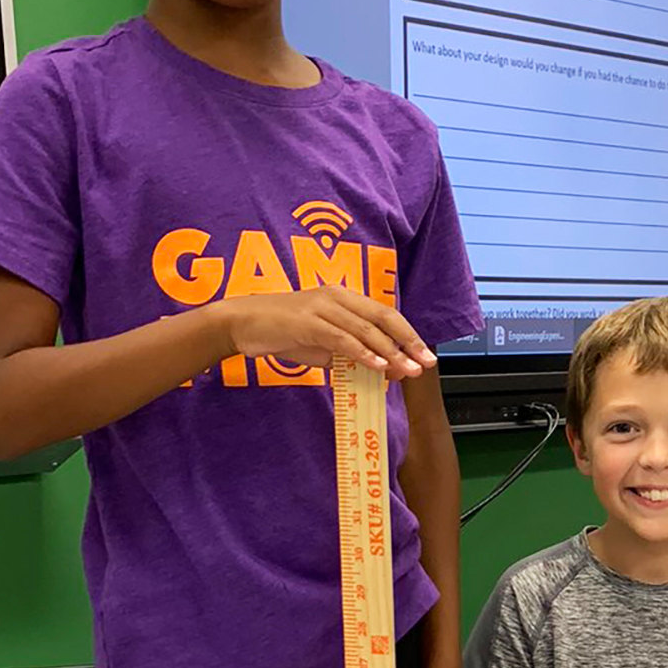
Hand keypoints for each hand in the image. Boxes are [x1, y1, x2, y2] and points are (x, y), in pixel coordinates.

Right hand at [213, 287, 435, 379]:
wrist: (240, 322)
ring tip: (407, 370)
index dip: (407, 335)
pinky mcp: (307, 322)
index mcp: (343, 298)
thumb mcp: (319, 343)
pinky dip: (362, 352)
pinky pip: (342, 338)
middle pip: (383, 317)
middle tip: (427, 363)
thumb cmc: (279, 331)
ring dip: (390, 352)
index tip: (423, 355)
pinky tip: (377, 366)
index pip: (384, 314)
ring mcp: (322, 308)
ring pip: (366, 329)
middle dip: (408, 341)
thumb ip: (344, 353)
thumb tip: (374, 369)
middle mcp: (337, 297)